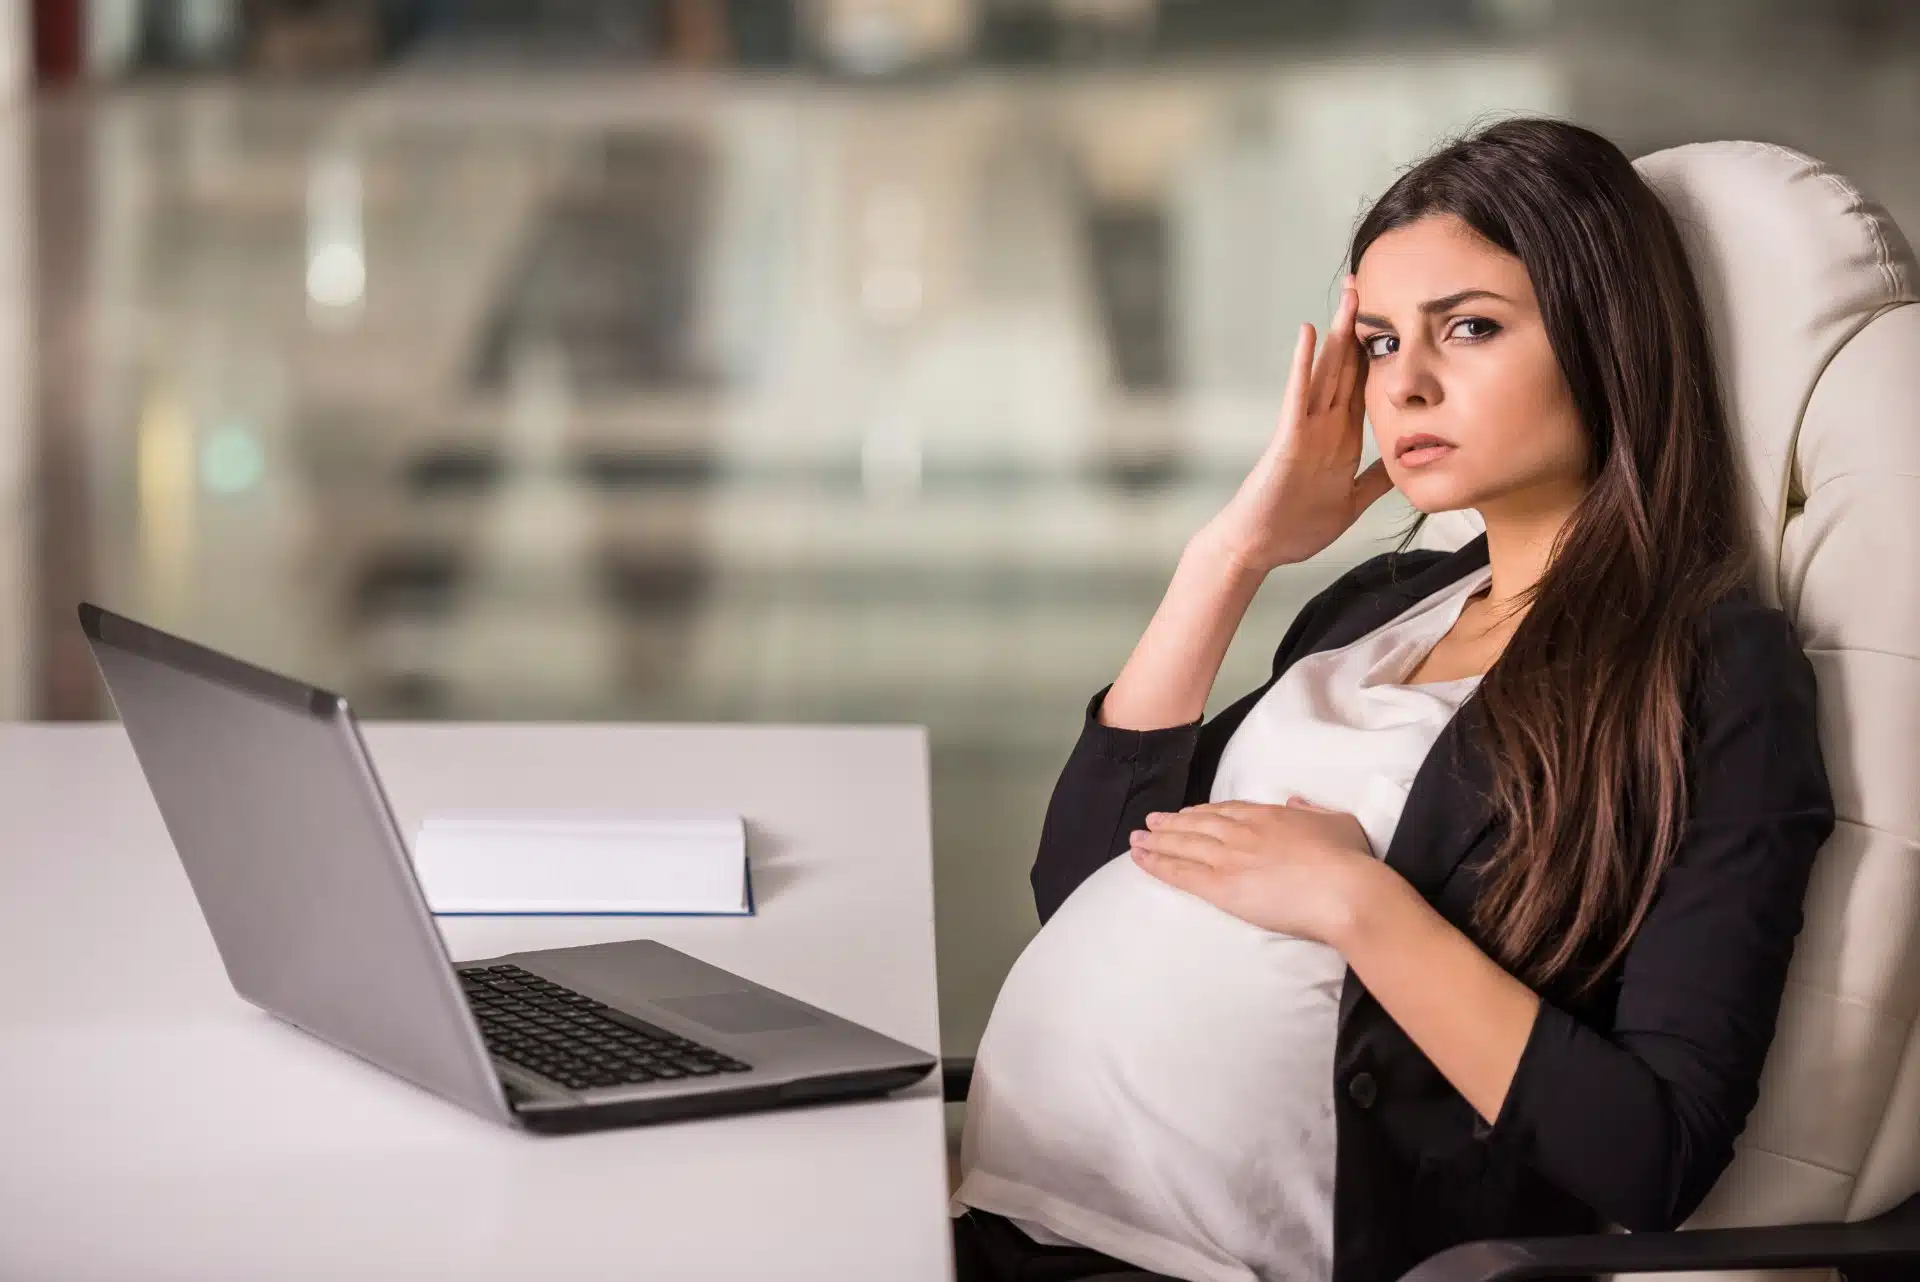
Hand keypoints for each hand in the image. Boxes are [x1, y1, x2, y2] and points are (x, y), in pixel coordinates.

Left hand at [1128, 797, 1387, 945]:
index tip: (1187, 813)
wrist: (1345, 890)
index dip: (1202, 812)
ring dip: (1156, 841)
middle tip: (1150, 822)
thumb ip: (1312, 810)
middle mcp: (1242, 831)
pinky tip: (1140, 859)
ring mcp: (1229, 857)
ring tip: (1136, 839)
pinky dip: (1156, 863)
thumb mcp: (1337, 821)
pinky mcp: (1221, 886)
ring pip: (1183, 844)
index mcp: (1269, 815)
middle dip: (1171, 823)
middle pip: (1197, 824)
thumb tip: (1296, 801)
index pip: (1226, 810)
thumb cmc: (1348, 861)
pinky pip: (1180, 872)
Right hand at [1192, 276, 1395, 575]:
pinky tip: (1308, 334)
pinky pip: (1297, 397)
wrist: (1258, 549)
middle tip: (1370, 284)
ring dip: (1336, 333)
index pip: (1363, 386)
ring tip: (1349, 295)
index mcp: (1340, 439)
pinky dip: (1302, 365)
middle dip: (1359, 328)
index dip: (1379, 352)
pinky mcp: (1287, 440)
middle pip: (1345, 367)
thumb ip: (1376, 479)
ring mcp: (1303, 429)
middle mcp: (1323, 426)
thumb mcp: (1351, 502)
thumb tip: (1406, 460)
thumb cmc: (1295, 528)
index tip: (1396, 319)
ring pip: (1325, 372)